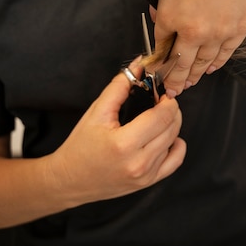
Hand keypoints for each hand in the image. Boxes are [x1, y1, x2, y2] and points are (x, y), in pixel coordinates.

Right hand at [46, 60, 185, 205]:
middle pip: (172, 126)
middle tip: (159, 102)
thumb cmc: (80, 146)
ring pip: (174, 140)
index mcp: (124, 143)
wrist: (69, 180)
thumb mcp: (97, 112)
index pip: (162, 115)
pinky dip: (176, 145)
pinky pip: (176, 160)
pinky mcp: (149, 181)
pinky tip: (165, 137)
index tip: (161, 92)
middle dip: (170, 109)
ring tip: (156, 118)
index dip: (167, 99)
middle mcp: (138, 162)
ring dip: (170, 124)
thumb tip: (139, 65)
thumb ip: (119, 86)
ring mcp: (145, 175)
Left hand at [148, 0, 245, 95]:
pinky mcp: (240, 28)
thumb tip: (157, 5)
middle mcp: (193, 29)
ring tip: (187, 84)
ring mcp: (219, 31)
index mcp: (169, 12)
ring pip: (202, 62)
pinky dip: (216, 63)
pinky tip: (210, 68)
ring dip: (192, 75)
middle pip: (179, 62)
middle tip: (168, 89)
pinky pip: (225, 53)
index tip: (154, 66)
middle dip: (171, 78)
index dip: (156, 57)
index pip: (160, 43)